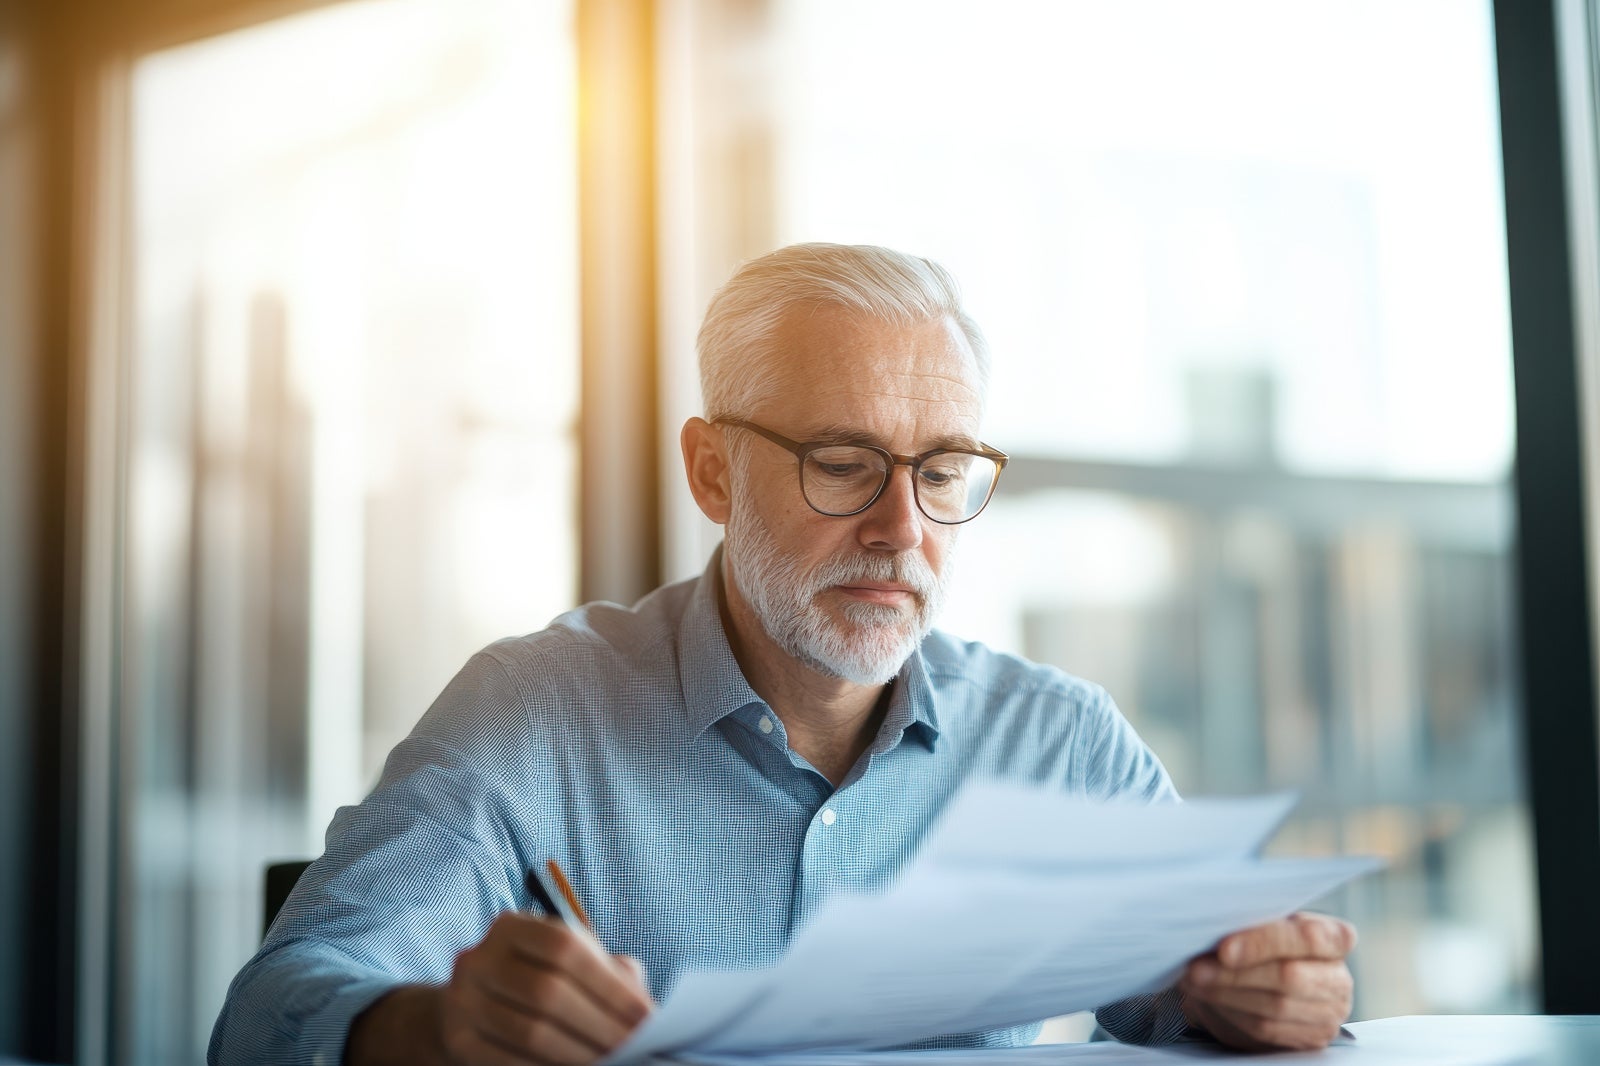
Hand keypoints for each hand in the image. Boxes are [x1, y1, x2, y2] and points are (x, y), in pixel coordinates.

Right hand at [348, 913, 653, 1065]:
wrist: (470, 1007)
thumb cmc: (537, 980)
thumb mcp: (567, 965)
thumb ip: (606, 975)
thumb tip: (645, 1009)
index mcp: (513, 927)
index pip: (565, 947)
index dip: (609, 984)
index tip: (647, 1016)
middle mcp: (479, 958)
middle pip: (548, 992)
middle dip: (600, 1024)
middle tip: (635, 1046)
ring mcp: (462, 1000)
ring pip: (530, 1032)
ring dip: (579, 1054)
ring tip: (613, 1062)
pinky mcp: (458, 1039)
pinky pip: (509, 1061)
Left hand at [1177, 911, 1354, 1051]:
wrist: (1263, 979)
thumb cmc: (1263, 941)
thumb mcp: (1262, 921)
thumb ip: (1251, 920)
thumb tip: (1213, 923)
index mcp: (1335, 937)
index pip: (1309, 937)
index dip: (1265, 943)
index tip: (1224, 949)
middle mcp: (1339, 977)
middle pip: (1289, 976)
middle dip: (1236, 973)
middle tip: (1195, 968)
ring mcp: (1329, 1012)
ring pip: (1275, 1007)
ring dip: (1227, 994)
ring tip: (1194, 981)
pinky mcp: (1312, 1038)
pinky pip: (1268, 1029)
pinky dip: (1233, 1013)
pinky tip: (1210, 999)